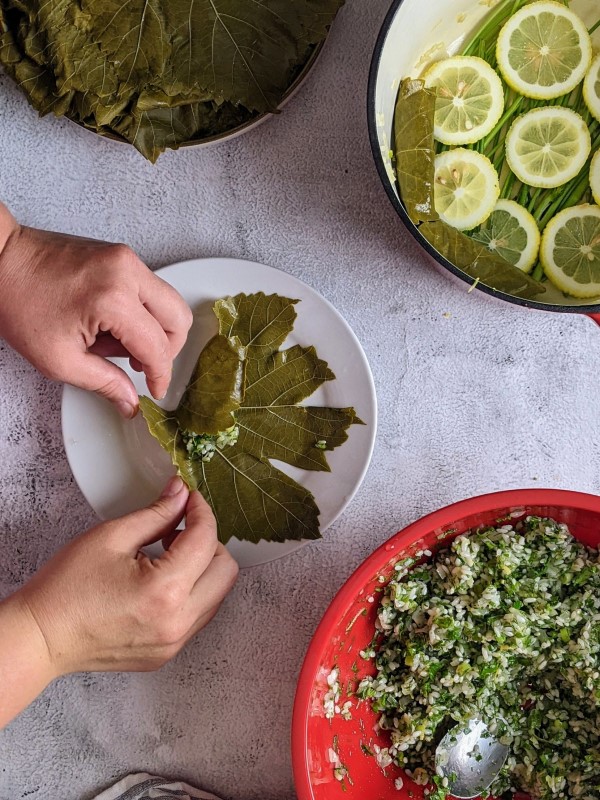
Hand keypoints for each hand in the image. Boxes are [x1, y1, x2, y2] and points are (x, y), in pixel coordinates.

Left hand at [0, 207, 192, 417]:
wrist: (0, 259)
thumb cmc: (20, 302)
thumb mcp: (59, 359)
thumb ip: (103, 383)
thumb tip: (131, 401)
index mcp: (113, 299)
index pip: (157, 345)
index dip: (161, 374)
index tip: (156, 389)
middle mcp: (127, 272)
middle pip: (178, 318)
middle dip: (167, 348)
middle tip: (142, 365)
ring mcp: (126, 259)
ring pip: (168, 302)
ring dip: (155, 329)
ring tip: (119, 343)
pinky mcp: (122, 255)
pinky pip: (150, 288)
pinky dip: (142, 312)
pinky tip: (113, 323)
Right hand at [15, 477, 238, 674]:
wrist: (40, 638)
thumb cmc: (65, 590)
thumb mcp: (111, 537)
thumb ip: (156, 513)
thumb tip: (180, 494)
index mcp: (165, 591)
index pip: (206, 540)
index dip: (201, 511)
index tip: (189, 499)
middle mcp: (177, 622)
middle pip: (225, 570)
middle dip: (209, 541)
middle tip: (179, 528)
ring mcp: (173, 642)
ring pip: (216, 594)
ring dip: (202, 568)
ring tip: (167, 553)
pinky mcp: (166, 653)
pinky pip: (198, 615)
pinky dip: (191, 591)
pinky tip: (161, 579)